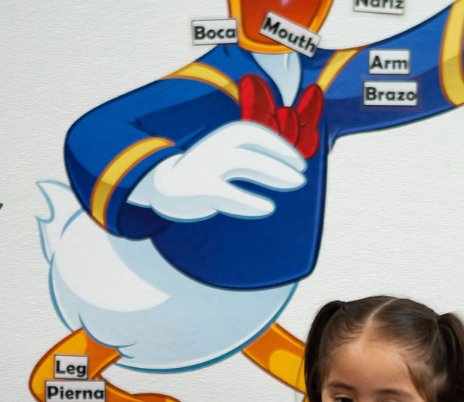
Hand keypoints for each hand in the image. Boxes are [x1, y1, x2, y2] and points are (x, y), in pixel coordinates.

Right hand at [127, 121, 306, 220]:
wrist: (161, 185)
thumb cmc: (204, 172)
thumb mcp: (227, 157)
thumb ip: (251, 159)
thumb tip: (286, 167)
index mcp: (222, 138)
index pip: (254, 132)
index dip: (279, 144)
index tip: (299, 161)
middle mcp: (213, 147)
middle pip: (252, 147)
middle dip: (280, 159)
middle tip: (302, 176)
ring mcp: (203, 166)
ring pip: (242, 162)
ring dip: (272, 172)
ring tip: (295, 184)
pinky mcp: (196, 188)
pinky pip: (225, 192)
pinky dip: (248, 200)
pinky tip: (268, 207)